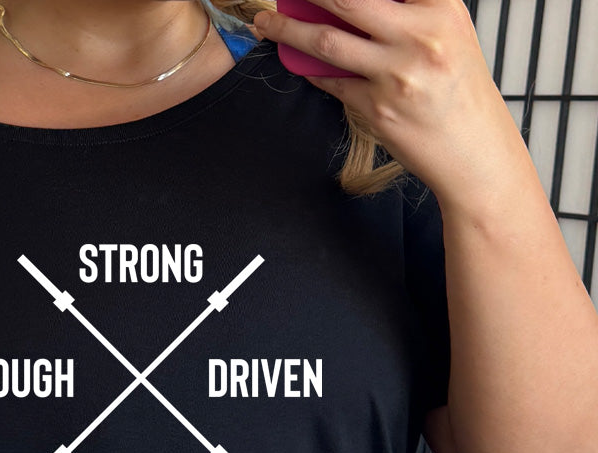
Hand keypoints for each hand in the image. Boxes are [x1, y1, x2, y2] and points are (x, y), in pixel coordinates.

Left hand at [250, 0, 519, 197]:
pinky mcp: (376, 109)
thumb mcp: (448, 34)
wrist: (473, 152)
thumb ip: (407, 13)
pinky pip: (332, 82)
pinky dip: (312, 70)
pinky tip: (298, 62)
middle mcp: (419, 36)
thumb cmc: (459, 92)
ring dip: (287, 30)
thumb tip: (348, 8)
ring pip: (326, 42)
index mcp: (441, 8)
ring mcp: (395, 74)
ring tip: (265, 23)